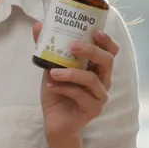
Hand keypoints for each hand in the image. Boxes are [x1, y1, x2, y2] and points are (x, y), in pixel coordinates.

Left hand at [31, 22, 118, 137]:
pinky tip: (51, 86)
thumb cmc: (57, 92)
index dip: (106, 40)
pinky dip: (64, 89)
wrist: (54, 122)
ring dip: (71, 73)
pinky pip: (81, 95)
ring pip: (92, 79)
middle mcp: (103, 81)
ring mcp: (100, 96)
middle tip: (72, 46)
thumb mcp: (50, 67)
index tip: (94, 30)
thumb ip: (47, 48)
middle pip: (107, 61)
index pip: (110, 51)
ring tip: (52, 72)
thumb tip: (38, 25)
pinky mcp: (93, 109)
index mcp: (97, 69)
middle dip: (91, 50)